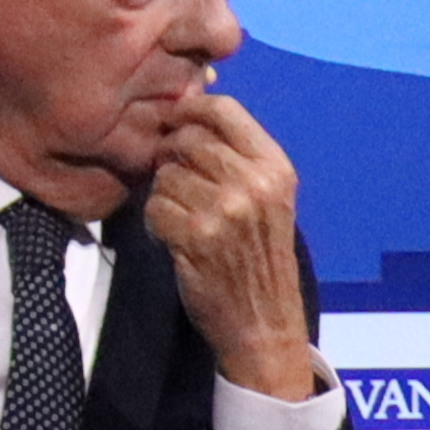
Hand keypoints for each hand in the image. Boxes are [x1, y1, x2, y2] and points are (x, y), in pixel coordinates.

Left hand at [146, 86, 323, 399]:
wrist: (264, 322)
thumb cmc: (261, 257)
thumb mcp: (269, 199)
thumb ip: (239, 156)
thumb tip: (188, 106)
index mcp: (276, 168)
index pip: (224, 110)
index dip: (190, 110)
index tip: (175, 123)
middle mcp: (255, 184)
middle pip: (187, 139)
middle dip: (170, 157)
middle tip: (175, 182)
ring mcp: (226, 211)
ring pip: (165, 175)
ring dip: (163, 195)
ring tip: (181, 216)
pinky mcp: (196, 237)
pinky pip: (154, 207)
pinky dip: (155, 223)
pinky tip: (174, 238)